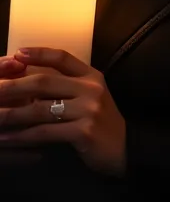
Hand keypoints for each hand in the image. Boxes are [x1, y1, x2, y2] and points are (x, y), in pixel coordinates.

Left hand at [0, 48, 127, 175]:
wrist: (125, 148)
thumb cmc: (101, 123)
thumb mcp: (89, 98)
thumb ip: (65, 88)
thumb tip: (26, 82)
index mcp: (92, 76)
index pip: (63, 58)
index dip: (39, 53)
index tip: (16, 53)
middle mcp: (92, 88)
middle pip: (43, 82)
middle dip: (11, 86)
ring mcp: (89, 109)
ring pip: (39, 108)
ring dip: (10, 114)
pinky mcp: (83, 131)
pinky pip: (44, 131)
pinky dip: (22, 136)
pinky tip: (6, 138)